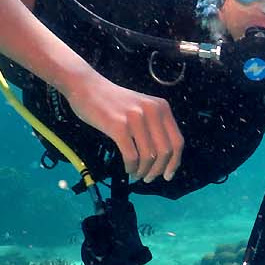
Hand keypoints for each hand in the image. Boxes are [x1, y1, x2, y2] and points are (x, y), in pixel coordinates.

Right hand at [64, 76, 182, 182]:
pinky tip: (128, 168)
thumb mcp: (142, 107)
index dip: (174, 162)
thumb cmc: (112, 101)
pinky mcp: (119, 126)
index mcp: (162, 108)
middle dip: (158, 170)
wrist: (87, 87)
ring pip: (149, 156)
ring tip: (136, 174)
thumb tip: (163, 158)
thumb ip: (155, 126)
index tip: (168, 175)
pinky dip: (131, 167)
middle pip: (165, 152)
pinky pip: (131, 156)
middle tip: (148, 178)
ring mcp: (136, 118)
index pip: (177, 141)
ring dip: (143, 171)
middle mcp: (152, 111)